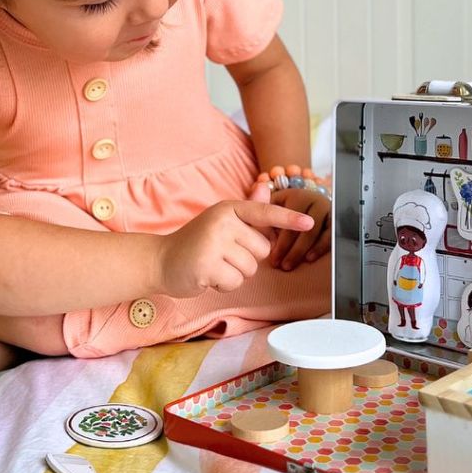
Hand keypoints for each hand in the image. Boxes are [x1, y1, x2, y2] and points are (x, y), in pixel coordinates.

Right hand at [157, 183, 313, 298]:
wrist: (161, 260)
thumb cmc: (196, 242)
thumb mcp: (221, 221)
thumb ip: (246, 209)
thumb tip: (265, 187)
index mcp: (229, 208)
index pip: (265, 213)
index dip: (289, 219)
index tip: (309, 223)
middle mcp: (222, 221)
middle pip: (262, 249)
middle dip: (248, 258)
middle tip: (223, 255)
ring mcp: (214, 242)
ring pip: (250, 268)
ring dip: (235, 274)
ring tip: (214, 265)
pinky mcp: (207, 265)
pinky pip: (235, 282)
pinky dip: (223, 285)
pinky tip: (208, 275)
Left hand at [269, 188, 330, 270]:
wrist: (308, 208)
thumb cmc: (285, 211)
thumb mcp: (273, 205)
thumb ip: (262, 204)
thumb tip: (257, 191)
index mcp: (296, 195)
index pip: (287, 218)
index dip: (280, 240)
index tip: (272, 258)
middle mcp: (313, 199)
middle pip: (301, 227)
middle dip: (289, 249)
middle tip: (279, 265)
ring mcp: (327, 209)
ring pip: (314, 232)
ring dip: (301, 250)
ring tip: (290, 265)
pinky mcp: (336, 219)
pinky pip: (330, 235)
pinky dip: (320, 248)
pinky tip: (309, 258)